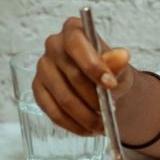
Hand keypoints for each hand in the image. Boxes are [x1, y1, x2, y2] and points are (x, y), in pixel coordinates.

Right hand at [33, 17, 134, 135]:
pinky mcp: (38, 89)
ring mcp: (43, 67)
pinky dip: (73, 124)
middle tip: (111, 112)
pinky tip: (88, 129)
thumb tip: (121, 56)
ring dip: (86, 116)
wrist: (103, 83)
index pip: (77, 45)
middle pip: (72, 76)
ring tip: (103, 125)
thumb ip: (118, 64)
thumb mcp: (120, 67)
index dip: (93, 66)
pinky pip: (53, 112)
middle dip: (94, 98)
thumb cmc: (111, 70)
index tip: (110, 85)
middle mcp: (53, 45)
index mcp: (73, 30)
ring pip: (63, 98)